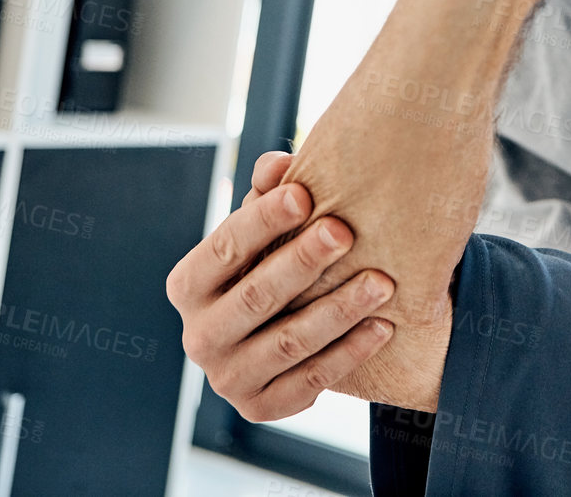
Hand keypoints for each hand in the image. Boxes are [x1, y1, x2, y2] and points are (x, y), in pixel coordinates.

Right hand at [167, 151, 396, 420]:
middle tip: (345, 232)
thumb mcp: (260, 231)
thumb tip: (280, 163)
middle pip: (256, 296)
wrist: (267, 339)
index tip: (305, 195)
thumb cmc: (264, 266)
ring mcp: (226, 379)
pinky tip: (383, 326)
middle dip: (302, 262)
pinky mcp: (260, 408)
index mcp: (187, 286)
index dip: (263, 221)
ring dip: (338, 309)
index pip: (223, 248)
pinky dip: (349, 353)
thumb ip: (266, 194)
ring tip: (381, 282)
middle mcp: (198, 337)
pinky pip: (310, 380)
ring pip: (288, 341)